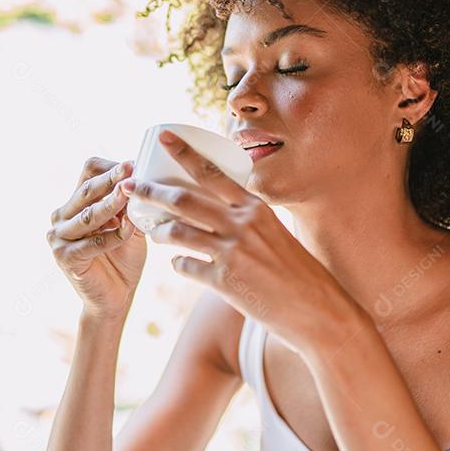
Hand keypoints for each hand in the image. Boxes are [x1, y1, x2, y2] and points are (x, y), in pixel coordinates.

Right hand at [47, 156, 146, 321]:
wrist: (115, 298)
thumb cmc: (124, 258)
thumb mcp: (130, 225)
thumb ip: (130, 206)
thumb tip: (141, 180)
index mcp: (75, 203)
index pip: (88, 172)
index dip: (110, 167)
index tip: (134, 164)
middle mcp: (61, 216)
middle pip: (86, 190)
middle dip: (111, 179)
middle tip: (131, 169)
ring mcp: (58, 237)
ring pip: (89, 215)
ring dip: (112, 204)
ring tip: (130, 194)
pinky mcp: (64, 257)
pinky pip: (92, 242)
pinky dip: (113, 235)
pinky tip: (128, 229)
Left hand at [123, 130, 343, 354]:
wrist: (320, 312)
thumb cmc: (299, 273)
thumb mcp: (276, 234)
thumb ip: (248, 220)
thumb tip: (220, 209)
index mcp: (256, 207)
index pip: (213, 172)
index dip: (184, 153)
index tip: (162, 138)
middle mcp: (243, 224)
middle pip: (184, 199)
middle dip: (151, 190)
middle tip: (130, 186)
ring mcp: (232, 252)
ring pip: (177, 232)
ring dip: (158, 230)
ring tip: (150, 230)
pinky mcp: (225, 281)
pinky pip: (185, 266)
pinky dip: (178, 264)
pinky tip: (179, 264)